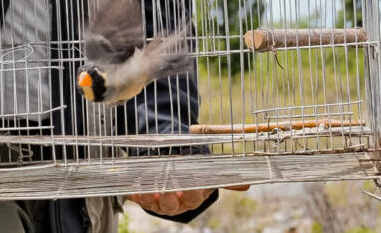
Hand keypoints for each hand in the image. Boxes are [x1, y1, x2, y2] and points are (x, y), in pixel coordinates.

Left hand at [127, 185, 248, 216]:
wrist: (172, 178)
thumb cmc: (191, 175)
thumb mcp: (207, 176)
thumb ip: (225, 179)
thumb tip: (247, 184)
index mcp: (192, 198)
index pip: (193, 198)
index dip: (190, 193)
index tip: (188, 186)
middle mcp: (176, 203)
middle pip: (172, 205)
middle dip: (168, 198)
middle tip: (164, 190)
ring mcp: (159, 202)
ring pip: (154, 204)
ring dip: (150, 197)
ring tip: (148, 189)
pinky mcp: (145, 198)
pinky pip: (140, 199)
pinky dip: (136, 193)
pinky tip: (133, 187)